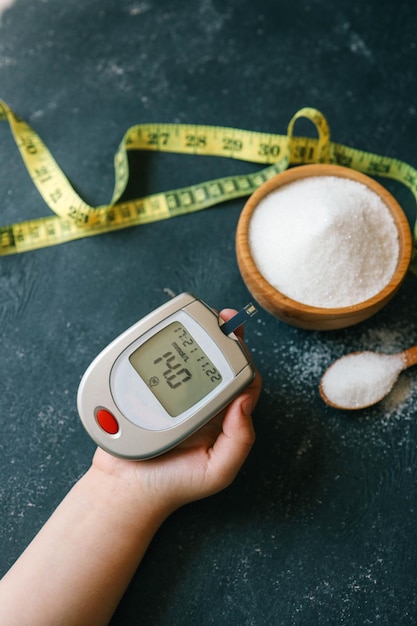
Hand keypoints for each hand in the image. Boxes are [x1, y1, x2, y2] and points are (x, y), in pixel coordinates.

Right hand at [92, 308, 261, 512]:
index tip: (239, 340)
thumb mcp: (217, 470)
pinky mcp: (146, 391)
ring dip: (197, 338)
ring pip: (189, 360)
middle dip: (223, 338)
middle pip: (217, 363)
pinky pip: (158, 367)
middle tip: (224, 319)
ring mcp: (172, 394)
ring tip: (202, 320)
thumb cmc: (174, 484)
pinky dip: (164, 350)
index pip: (242, 381)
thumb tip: (245, 400)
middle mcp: (201, 402)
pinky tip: (169, 337)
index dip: (244, 358)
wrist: (125, 490)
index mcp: (222, 417)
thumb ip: (239, 439)